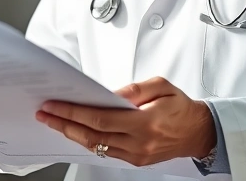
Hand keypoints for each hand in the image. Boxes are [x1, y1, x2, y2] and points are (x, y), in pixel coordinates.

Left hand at [35, 76, 215, 166]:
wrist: (200, 132)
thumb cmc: (182, 108)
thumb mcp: (161, 86)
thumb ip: (134, 90)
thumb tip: (109, 94)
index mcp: (145, 123)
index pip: (100, 118)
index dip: (73, 112)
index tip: (55, 105)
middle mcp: (139, 143)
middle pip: (92, 135)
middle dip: (64, 123)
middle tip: (45, 113)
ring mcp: (136, 155)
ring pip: (96, 145)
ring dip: (72, 133)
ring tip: (55, 121)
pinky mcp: (136, 160)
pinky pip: (105, 151)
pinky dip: (88, 140)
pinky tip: (77, 131)